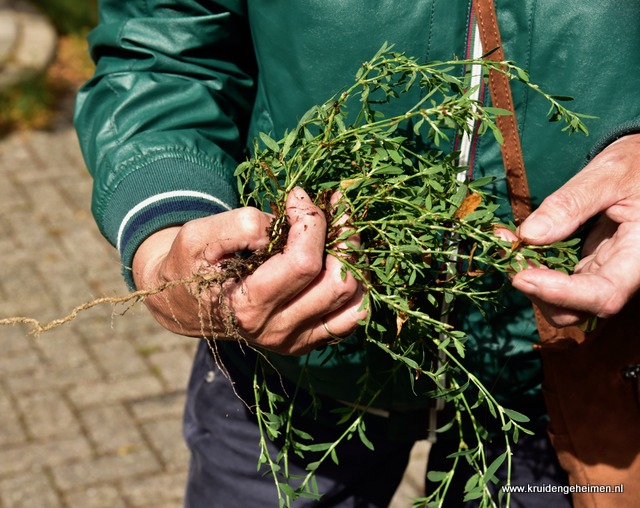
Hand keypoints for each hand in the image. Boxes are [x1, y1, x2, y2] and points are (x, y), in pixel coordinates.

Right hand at [132, 187, 366, 354]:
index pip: (304, 263)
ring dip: (354, 260)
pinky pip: (351, 317)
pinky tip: (339, 258)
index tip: (297, 198)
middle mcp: (277, 331)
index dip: (310, 221)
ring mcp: (296, 340)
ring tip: (340, 231)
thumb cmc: (190, 266)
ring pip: (354, 304)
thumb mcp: (199, 236)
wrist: (184, 305)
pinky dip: (355, 285)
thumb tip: (290, 222)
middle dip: (343, 237)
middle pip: (338, 284)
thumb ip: (241, 224)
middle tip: (332, 210)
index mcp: (248, 307)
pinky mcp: (308, 340)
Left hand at [511, 133, 639, 326]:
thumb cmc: (638, 165)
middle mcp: (624, 274)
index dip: (561, 294)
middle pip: (577, 309)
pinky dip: (533, 267)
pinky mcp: (589, 266)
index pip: (604, 294)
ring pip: (563, 301)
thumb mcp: (609, 175)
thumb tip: (529, 235)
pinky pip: (558, 280)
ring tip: (506, 245)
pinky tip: (515, 243)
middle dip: (536, 290)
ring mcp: (604, 272)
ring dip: (529, 280)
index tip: (522, 277)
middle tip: (508, 255)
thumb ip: (571, 204)